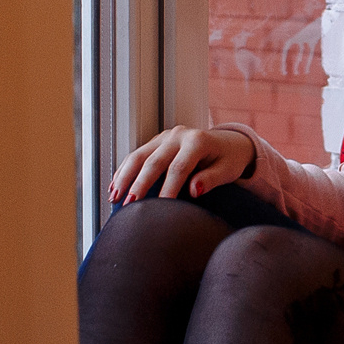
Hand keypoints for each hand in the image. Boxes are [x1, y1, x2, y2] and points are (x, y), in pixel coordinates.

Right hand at [106, 125, 254, 204]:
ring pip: (139, 156)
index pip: (179, 167)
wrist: (228, 142)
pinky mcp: (157, 141)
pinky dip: (124, 171)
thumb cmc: (229, 159)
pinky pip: (136, 155)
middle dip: (140, 184)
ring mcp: (165, 136)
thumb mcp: (228, 170)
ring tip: (114, 198)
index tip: (161, 208)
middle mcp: (179, 135)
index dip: (169, 188)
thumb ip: (212, 179)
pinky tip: (114, 187)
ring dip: (124, 177)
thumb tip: (194, 190)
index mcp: (198, 141)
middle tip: (130, 206)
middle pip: (154, 161)